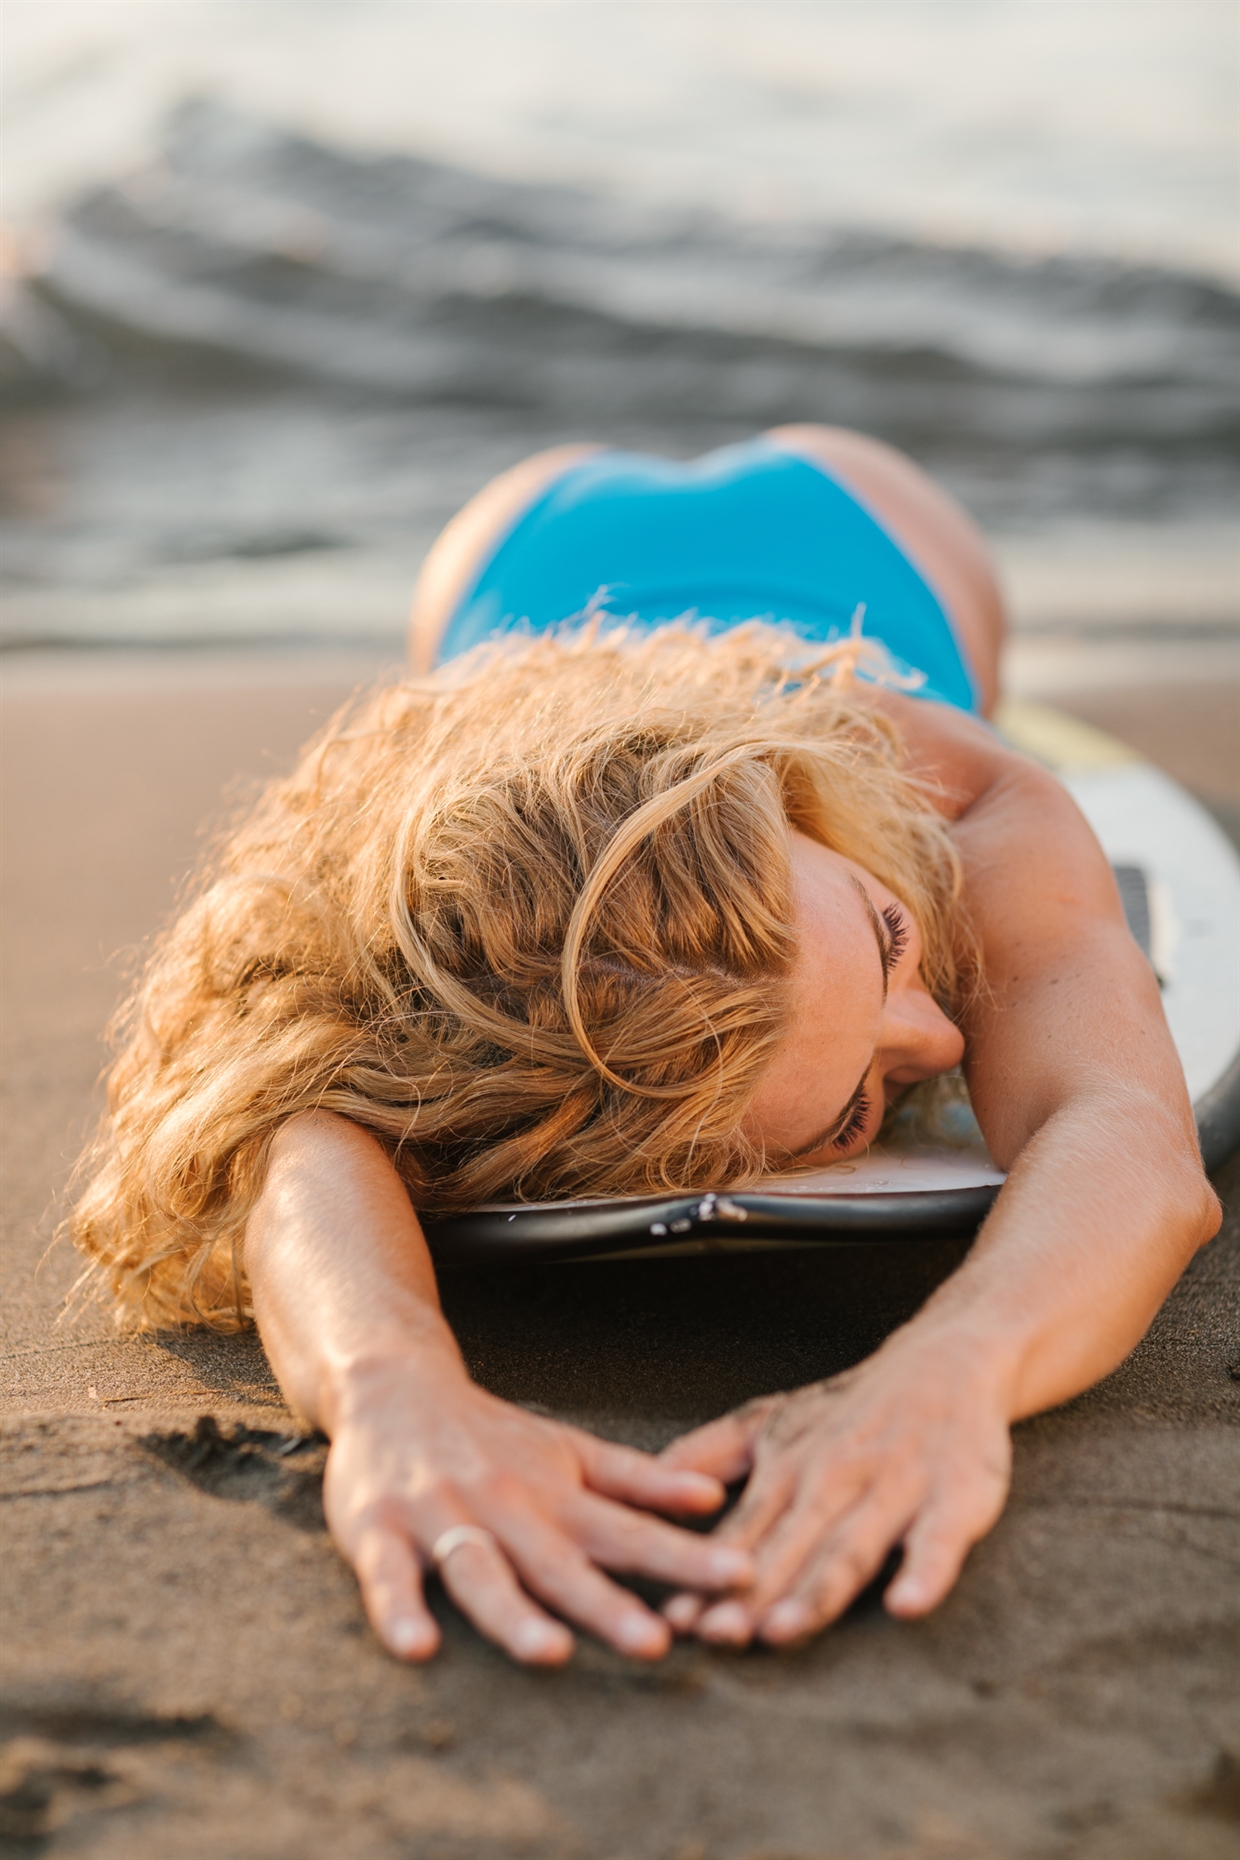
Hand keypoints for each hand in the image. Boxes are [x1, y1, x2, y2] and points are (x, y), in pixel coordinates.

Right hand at [323, 1355, 752, 1665]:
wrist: (392, 1385)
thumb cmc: (491, 1435)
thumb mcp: (570, 1451)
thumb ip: (638, 1481)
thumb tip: (714, 1498)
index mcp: (554, 1493)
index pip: (628, 1530)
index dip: (684, 1556)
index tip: (740, 1578)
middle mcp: (503, 1504)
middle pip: (559, 1562)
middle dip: (606, 1603)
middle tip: (656, 1641)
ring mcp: (441, 1516)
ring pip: (481, 1571)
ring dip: (514, 1613)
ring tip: (550, 1652)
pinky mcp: (376, 1529)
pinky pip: (387, 1576)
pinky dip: (400, 1610)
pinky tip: (418, 1647)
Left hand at [658, 1332, 1011, 1646]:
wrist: (945, 1361)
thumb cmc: (851, 1409)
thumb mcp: (771, 1423)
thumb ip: (708, 1456)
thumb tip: (639, 1486)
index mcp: (788, 1468)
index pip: (742, 1532)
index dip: (708, 1575)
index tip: (675, 1618)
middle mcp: (834, 1477)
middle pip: (789, 1546)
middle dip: (751, 1593)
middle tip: (716, 1636)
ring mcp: (895, 1487)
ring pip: (851, 1546)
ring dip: (817, 1590)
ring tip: (785, 1628)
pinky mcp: (953, 1496)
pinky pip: (940, 1539)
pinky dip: (925, 1571)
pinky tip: (907, 1603)